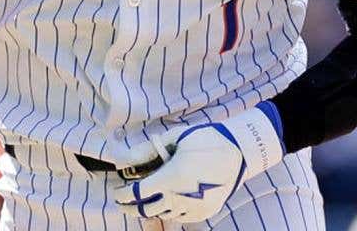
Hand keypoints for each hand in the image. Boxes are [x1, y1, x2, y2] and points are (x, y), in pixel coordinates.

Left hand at [114, 104, 283, 223]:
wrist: (239, 151)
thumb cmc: (205, 139)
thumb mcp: (176, 138)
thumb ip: (149, 150)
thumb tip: (127, 159)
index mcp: (172, 178)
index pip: (139, 193)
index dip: (124, 196)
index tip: (117, 194)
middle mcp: (182, 197)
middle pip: (148, 210)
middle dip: (133, 207)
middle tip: (124, 203)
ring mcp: (195, 207)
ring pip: (164, 215)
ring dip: (151, 209)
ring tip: (143, 203)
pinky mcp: (205, 212)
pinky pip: (181, 218)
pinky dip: (169, 212)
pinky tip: (165, 204)